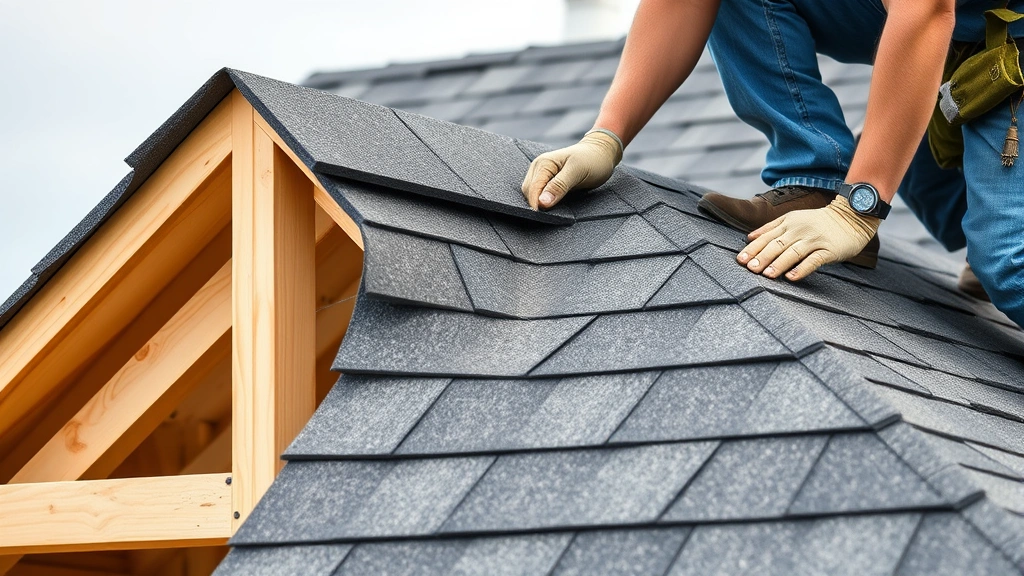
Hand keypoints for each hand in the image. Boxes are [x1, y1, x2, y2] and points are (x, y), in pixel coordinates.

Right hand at [521, 130, 622, 209]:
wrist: (601, 153)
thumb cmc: (592, 160)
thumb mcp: (577, 172)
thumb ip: (559, 186)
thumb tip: (542, 203)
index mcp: (544, 163)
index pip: (532, 188)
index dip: (535, 204)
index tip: (543, 217)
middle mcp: (539, 167)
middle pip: (528, 192)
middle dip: (535, 204)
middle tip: (550, 217)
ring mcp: (542, 174)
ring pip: (532, 193)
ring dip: (538, 203)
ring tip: (551, 213)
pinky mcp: (548, 180)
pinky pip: (540, 193)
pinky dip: (543, 201)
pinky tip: (552, 206)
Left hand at [737, 196, 879, 280]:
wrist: (852, 217)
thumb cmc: (819, 222)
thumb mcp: (793, 219)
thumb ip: (770, 227)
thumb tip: (749, 238)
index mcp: (788, 223)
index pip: (766, 237)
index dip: (753, 249)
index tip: (740, 260)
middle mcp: (799, 230)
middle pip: (777, 245)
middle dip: (762, 257)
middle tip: (750, 269)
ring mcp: (814, 240)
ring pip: (793, 252)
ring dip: (778, 264)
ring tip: (767, 275)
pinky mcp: (828, 250)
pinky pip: (813, 260)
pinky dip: (801, 269)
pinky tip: (791, 277)